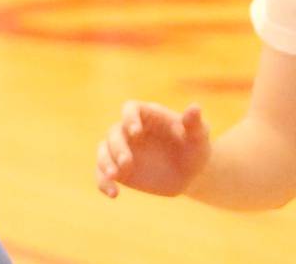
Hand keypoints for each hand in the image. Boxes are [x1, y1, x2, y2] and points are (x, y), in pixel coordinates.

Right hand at [95, 101, 211, 198]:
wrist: (190, 174)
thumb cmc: (194, 148)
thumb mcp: (198, 137)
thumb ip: (193, 124)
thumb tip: (195, 107)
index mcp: (145, 116)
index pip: (130, 109)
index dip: (129, 118)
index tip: (135, 132)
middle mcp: (127, 131)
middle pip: (114, 133)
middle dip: (117, 147)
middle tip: (126, 162)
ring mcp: (120, 150)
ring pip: (103, 151)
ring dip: (105, 163)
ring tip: (113, 176)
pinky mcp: (118, 170)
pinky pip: (103, 174)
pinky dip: (103, 182)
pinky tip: (112, 194)